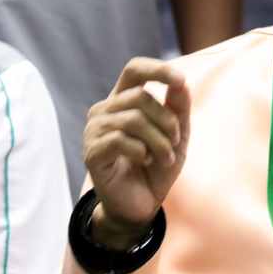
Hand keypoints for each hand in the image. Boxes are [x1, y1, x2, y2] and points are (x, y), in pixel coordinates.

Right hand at [82, 58, 190, 247]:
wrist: (142, 204)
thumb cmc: (157, 165)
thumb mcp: (176, 134)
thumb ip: (178, 107)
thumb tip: (181, 82)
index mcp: (125, 99)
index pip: (134, 69)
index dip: (157, 70)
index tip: (180, 80)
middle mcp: (105, 109)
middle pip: (141, 96)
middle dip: (167, 120)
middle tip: (175, 142)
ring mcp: (94, 130)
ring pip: (133, 119)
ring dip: (158, 140)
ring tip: (164, 157)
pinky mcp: (91, 152)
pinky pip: (120, 140)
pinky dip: (141, 151)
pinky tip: (144, 161)